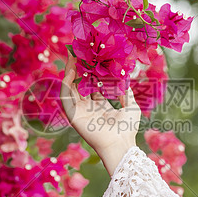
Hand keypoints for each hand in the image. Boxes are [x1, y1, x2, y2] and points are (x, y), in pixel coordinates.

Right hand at [60, 57, 140, 174]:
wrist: (121, 143)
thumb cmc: (127, 128)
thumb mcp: (131, 105)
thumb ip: (127, 91)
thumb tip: (126, 77)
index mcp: (101, 107)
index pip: (93, 86)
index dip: (92, 73)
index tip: (92, 59)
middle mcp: (89, 108)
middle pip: (81, 85)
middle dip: (80, 70)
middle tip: (79, 53)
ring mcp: (80, 112)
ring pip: (72, 89)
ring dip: (70, 73)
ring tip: (72, 57)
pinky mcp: (73, 116)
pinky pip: (66, 97)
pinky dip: (66, 84)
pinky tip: (70, 71)